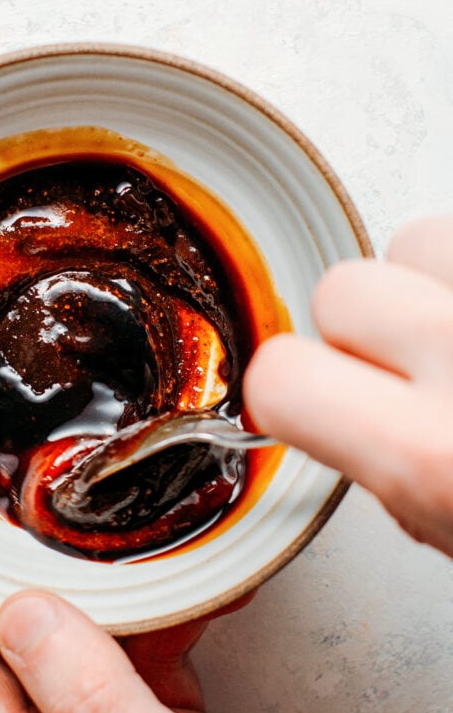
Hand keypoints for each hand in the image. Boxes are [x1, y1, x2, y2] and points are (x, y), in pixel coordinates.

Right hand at [244, 215, 452, 557]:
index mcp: (431, 457)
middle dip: (364, 326)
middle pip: (344, 288)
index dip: (288, 392)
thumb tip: (344, 425)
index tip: (307, 400)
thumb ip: (394, 473)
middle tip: (414, 371)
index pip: (280, 375)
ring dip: (432, 282)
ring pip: (419, 238)